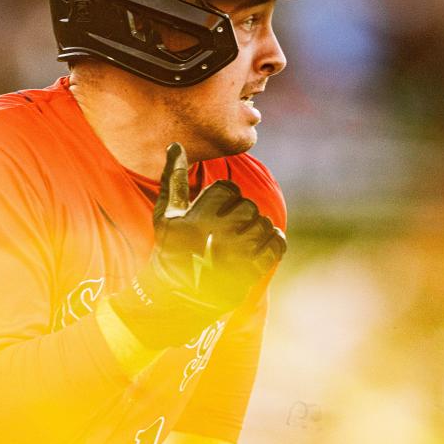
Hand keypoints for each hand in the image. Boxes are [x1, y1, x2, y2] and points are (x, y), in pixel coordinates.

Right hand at [110, 143, 285, 348]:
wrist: (176, 298)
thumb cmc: (170, 251)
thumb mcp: (166, 215)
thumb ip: (173, 178)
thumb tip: (176, 145)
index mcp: (198, 217)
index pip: (227, 190)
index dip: (224, 199)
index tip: (215, 214)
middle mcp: (218, 234)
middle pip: (248, 207)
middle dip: (241, 216)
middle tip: (229, 230)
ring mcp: (237, 254)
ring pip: (264, 225)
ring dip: (257, 231)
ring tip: (241, 241)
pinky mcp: (252, 272)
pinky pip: (277, 245)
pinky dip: (273, 244)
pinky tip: (259, 249)